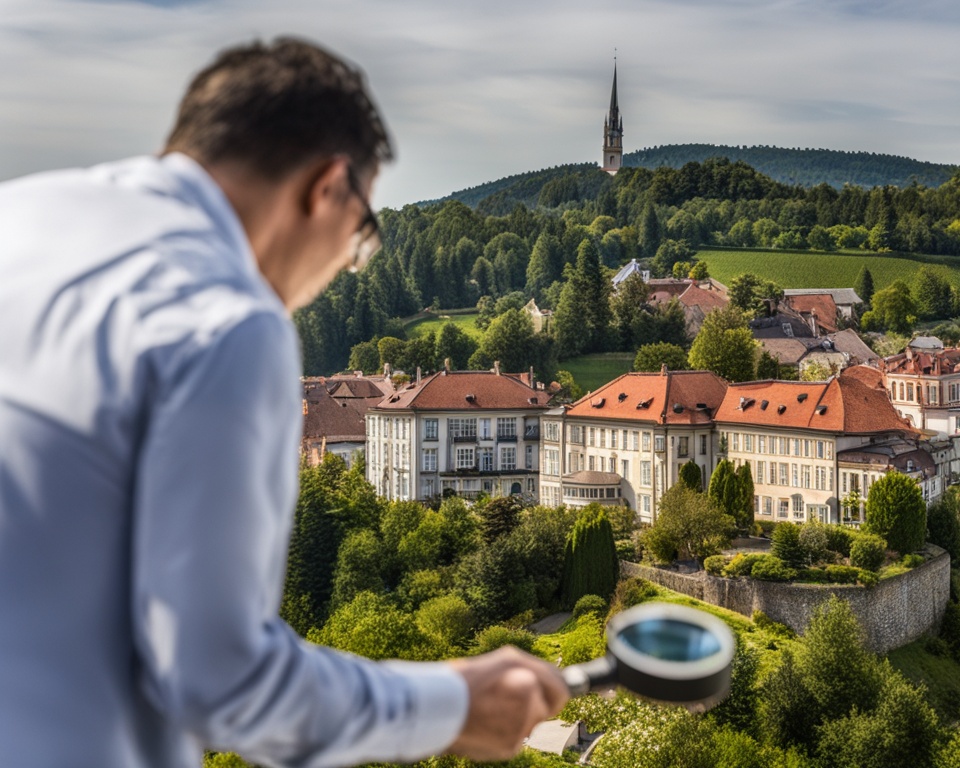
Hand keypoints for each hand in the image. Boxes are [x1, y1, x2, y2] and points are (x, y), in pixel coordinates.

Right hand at [445, 646, 568, 761]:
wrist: (437, 709)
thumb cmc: (470, 679)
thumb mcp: (505, 660)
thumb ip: (537, 669)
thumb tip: (558, 681)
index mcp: (527, 684)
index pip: (561, 690)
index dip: (553, 689)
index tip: (551, 690)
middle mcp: (528, 711)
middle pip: (543, 709)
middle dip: (531, 703)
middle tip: (504, 696)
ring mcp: (520, 732)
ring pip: (529, 725)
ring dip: (517, 717)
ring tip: (489, 708)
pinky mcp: (509, 749)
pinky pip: (516, 738)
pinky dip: (505, 732)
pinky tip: (486, 723)